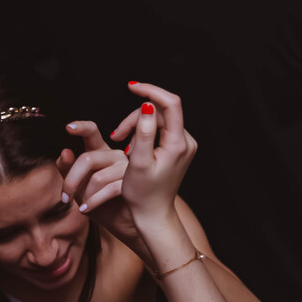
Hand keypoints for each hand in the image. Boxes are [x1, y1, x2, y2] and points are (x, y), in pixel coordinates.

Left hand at [55, 121, 133, 242]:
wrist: (119, 223)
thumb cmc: (99, 202)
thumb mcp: (78, 186)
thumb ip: (67, 169)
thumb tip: (65, 152)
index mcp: (101, 151)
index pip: (92, 132)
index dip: (81, 127)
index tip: (68, 127)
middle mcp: (115, 155)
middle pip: (88, 159)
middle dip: (71, 180)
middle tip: (64, 198)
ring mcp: (126, 168)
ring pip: (97, 178)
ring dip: (85, 196)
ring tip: (83, 206)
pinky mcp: (133, 184)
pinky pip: (108, 190)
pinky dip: (93, 202)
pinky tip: (86, 210)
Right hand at [100, 83, 195, 224]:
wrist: (152, 215)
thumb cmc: (142, 194)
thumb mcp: (138, 162)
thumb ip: (143, 132)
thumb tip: (148, 105)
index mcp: (178, 144)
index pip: (170, 103)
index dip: (151, 91)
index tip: (131, 86)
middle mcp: (186, 142)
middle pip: (160, 112)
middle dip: (136, 118)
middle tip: (116, 135)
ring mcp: (183, 146)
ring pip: (158, 120)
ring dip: (137, 126)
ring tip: (122, 144)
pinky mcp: (177, 150)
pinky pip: (159, 130)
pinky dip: (143, 134)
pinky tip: (132, 149)